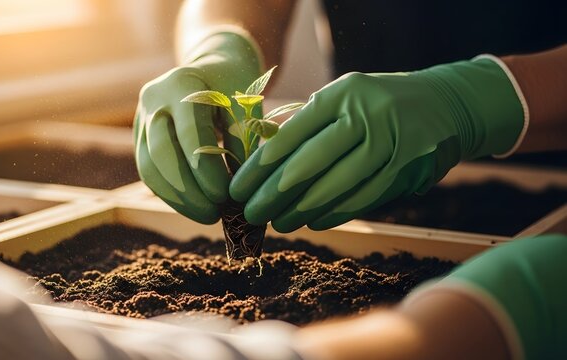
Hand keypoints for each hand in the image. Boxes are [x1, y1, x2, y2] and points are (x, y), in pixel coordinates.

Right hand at [135, 31, 261, 223]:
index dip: (205, 169)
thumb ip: (242, 141)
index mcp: (182, 83)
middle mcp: (154, 98)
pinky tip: (194, 207)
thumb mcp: (246, 106)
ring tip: (207, 215)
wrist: (213, 66)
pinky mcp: (139, 137)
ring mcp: (141, 118)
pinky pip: (148, 172)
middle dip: (188, 190)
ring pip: (148, 167)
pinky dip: (171, 194)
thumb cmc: (236, 86)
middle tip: (215, 213)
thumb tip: (241, 189)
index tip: (225, 195)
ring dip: (178, 198)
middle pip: (160, 153)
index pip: (189, 132)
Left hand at [230, 57, 524, 231]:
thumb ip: (310, 124)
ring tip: (278, 224)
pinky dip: (336, 212)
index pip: (292, 134)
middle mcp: (366, 114)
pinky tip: (313, 222)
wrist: (447, 103)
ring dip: (302, 210)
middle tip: (251, 213)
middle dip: (275, 194)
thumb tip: (265, 162)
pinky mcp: (406, 167)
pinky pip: (363, 197)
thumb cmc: (380, 103)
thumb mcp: (346, 98)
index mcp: (342, 93)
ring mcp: (390, 142)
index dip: (261, 164)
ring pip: (336, 185)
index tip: (239, 187)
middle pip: (310, 163)